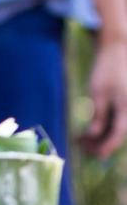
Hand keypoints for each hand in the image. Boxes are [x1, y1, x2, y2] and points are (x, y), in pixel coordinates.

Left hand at [82, 36, 126, 157]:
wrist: (118, 50)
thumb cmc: (107, 70)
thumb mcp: (98, 93)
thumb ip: (99, 115)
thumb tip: (94, 134)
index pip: (118, 134)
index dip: (106, 146)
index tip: (94, 155)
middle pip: (118, 132)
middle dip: (101, 142)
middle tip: (82, 146)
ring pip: (117, 126)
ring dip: (101, 135)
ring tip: (82, 139)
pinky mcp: (124, 103)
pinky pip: (116, 118)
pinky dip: (104, 125)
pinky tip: (90, 129)